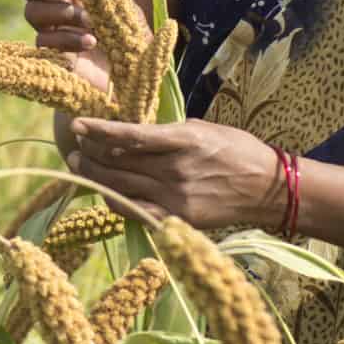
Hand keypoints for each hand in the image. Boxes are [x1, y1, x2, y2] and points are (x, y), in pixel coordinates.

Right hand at [19, 0, 138, 95]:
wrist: (126, 79)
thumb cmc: (125, 37)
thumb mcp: (127, 10)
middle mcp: (53, 4)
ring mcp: (48, 30)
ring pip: (32, 12)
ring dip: (61, 12)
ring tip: (91, 22)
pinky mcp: (48, 55)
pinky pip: (44, 41)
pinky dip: (67, 38)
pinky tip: (91, 42)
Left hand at [65, 117, 282, 230]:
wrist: (270, 189)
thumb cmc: (238, 151)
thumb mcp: (203, 128)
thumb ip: (167, 132)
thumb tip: (132, 133)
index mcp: (184, 140)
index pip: (131, 135)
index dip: (100, 131)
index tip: (77, 125)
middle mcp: (176, 170)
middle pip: (118, 162)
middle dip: (89, 153)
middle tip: (74, 145)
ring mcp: (176, 197)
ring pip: (120, 186)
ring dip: (94, 175)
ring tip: (78, 164)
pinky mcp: (178, 218)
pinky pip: (135, 211)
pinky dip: (115, 201)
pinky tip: (104, 190)